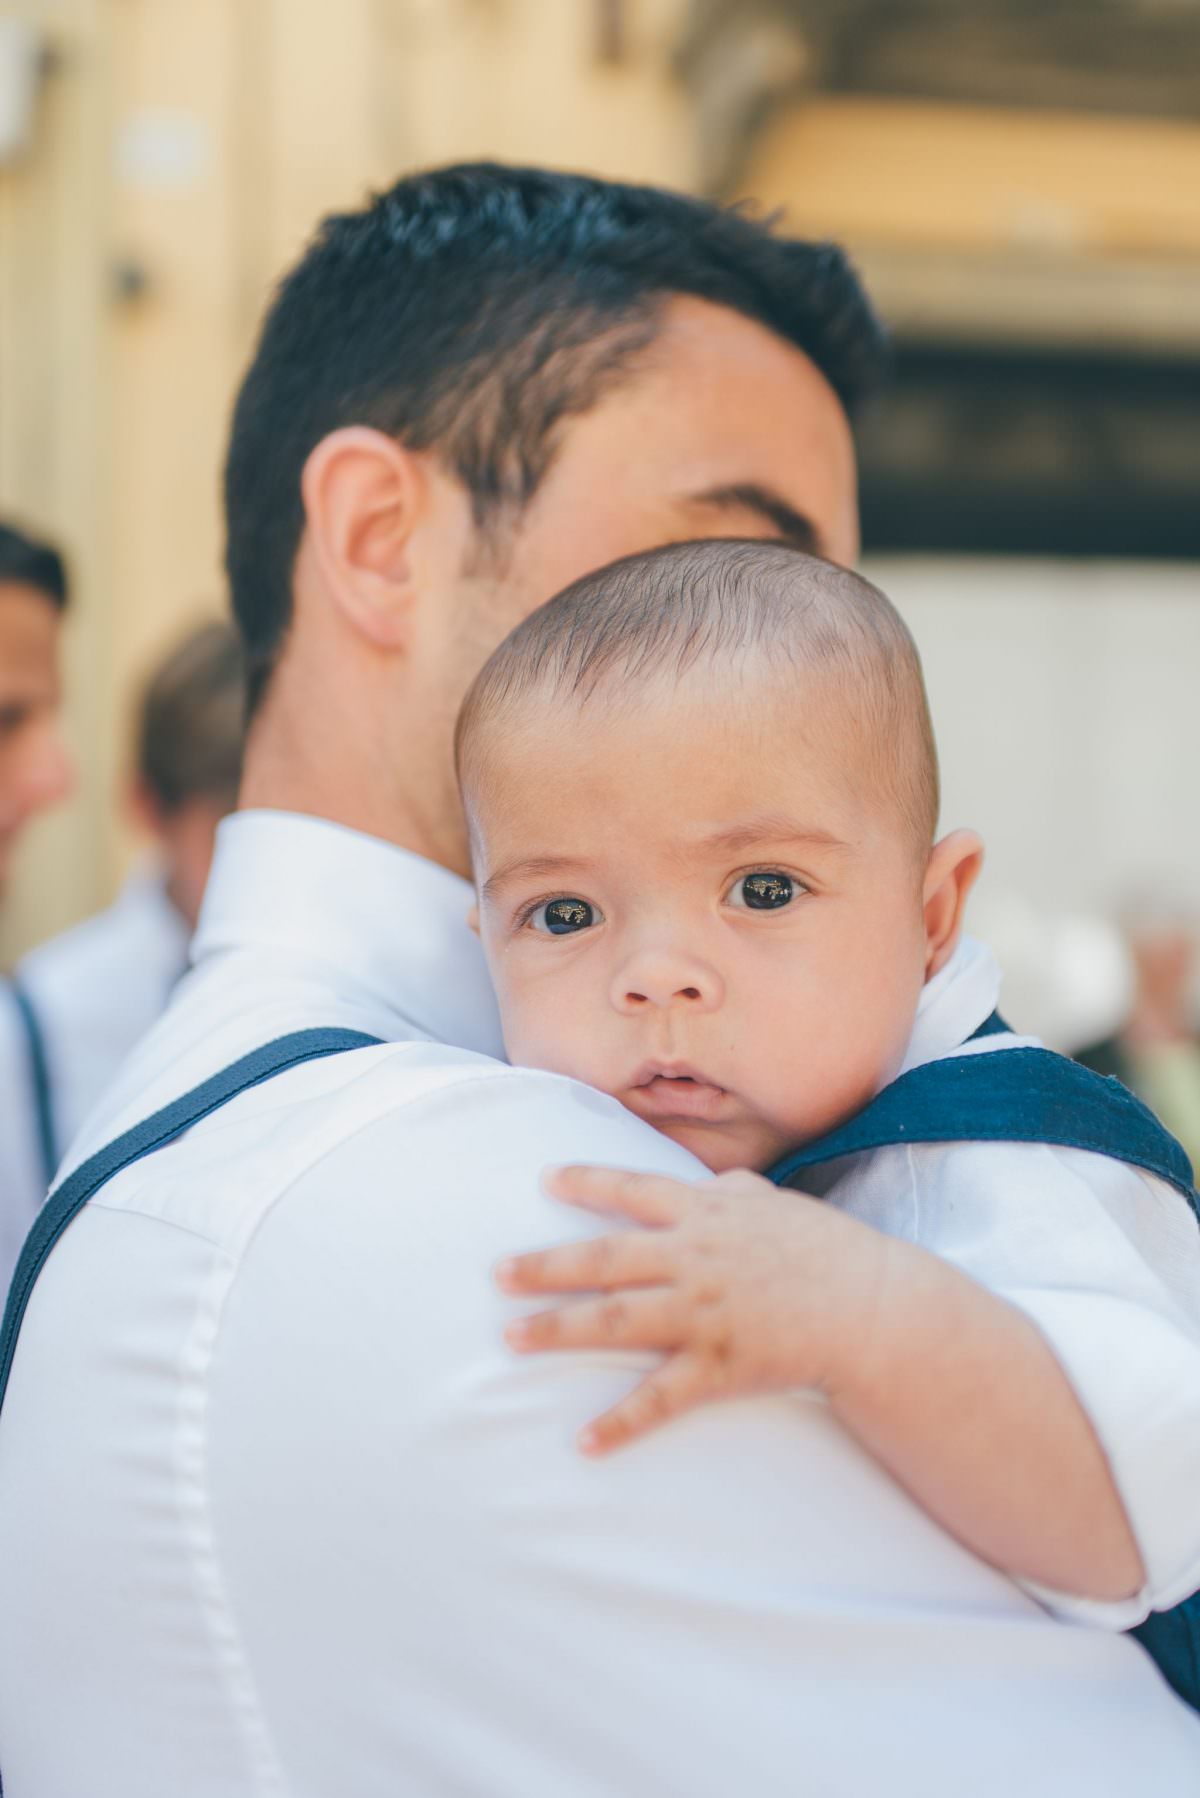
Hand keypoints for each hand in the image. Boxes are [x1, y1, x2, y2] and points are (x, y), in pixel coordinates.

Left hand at [495, 1163, 891, 1454]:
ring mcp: (704, 1313)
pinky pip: (660, 1399)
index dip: (588, 1181)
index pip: (634, 1191)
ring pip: (617, 1320)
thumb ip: (737, 1195)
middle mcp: (695, 1259)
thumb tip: (713, 1185)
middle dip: (547, 1265)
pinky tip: (584, 1442)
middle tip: (497, 1272)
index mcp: (707, 1214)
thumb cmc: (828, 1252)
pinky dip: (621, 1422)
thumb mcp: (779, 1207)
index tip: (544, 1179)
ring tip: (512, 1338)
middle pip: (606, 1258)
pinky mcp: (719, 1365)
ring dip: (559, 1329)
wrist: (873, 1307)